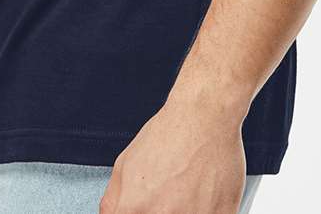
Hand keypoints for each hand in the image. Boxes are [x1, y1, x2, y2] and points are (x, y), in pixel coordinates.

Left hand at [99, 89, 246, 213]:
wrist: (204, 116)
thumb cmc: (169, 134)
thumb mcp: (124, 164)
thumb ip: (113, 203)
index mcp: (133, 209)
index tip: (147, 210)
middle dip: (164, 212)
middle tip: (168, 199)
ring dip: (184, 211)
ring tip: (186, 194)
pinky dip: (207, 211)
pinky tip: (202, 194)